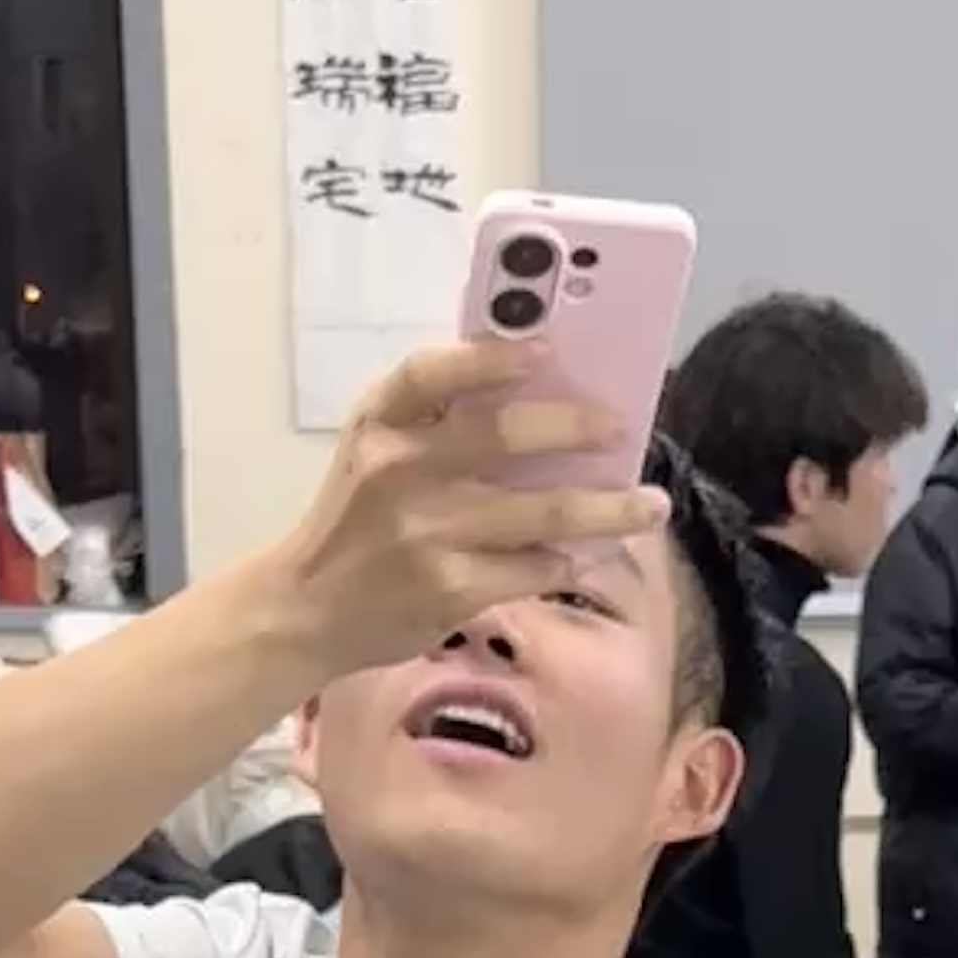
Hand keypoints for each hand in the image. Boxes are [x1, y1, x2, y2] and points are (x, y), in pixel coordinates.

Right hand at [272, 341, 668, 688]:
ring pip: (540, 513)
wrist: (307, 609)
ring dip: (605, 510)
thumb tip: (541, 387)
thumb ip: (435, 417)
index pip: (431, 373)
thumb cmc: (358, 517)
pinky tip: (584, 555)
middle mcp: (399, 471)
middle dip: (574, 428)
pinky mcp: (449, 590)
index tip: (544, 348)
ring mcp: (427, 534)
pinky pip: (531, 568)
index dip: (488, 357)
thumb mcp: (377, 449)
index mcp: (380, 422)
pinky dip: (565, 561)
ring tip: (649, 505)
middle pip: (502, 435)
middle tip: (621, 428)